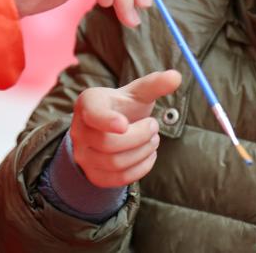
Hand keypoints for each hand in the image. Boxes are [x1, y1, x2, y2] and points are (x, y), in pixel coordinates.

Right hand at [69, 70, 181, 187]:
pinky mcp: (93, 175)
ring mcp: (83, 155)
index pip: (93, 114)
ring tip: (152, 140)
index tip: (124, 124)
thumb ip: (155, 84)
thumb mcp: (138, 93)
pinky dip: (140, 168)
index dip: (107, 121)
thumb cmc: (125, 107)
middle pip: (108, 143)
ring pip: (114, 163)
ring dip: (142, 152)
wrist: (110, 129)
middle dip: (140, 136)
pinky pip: (118, 179)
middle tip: (154, 126)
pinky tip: (148, 155)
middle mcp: (79, 130)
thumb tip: (176, 76)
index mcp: (88, 103)